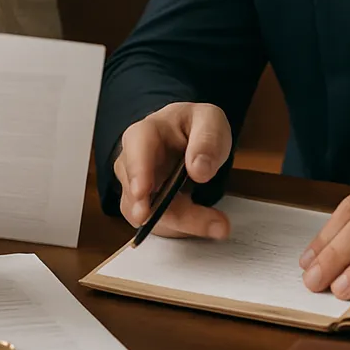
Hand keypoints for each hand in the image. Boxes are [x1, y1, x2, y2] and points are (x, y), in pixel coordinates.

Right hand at [114, 102, 232, 238]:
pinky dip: (183, 228)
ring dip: (182, 222)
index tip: (143, 192)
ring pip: (146, 213)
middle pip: (137, 190)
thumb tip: (199, 170)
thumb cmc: (194, 126)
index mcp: (145, 132)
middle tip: (193, 224)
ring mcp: (134, 187)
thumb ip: (207, 141)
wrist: (189, 139)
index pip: (136, 150)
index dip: (137, 172)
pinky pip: (157, 224)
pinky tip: (207, 223)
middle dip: (158, 211)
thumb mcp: (210, 121)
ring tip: (217, 224)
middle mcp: (131, 161)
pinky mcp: (144, 207)